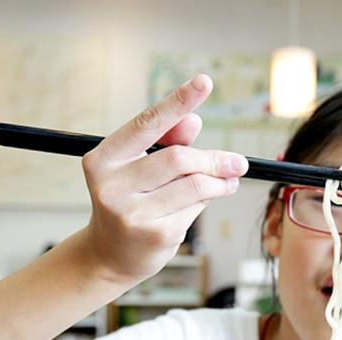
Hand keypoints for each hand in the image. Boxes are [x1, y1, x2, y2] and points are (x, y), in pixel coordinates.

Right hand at [80, 74, 247, 283]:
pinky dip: (205, 203)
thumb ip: (167, 142)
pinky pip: (194, 210)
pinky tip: (204, 204)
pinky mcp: (155, 235)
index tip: (204, 82)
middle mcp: (111, 185)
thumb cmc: (130, 201)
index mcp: (103, 159)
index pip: (147, 124)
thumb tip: (194, 120)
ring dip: (219, 182)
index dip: (178, 102)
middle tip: (238, 163)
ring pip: (194, 185)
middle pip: (179, 158)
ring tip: (229, 181)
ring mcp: (131, 213)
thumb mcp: (140, 167)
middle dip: (214, 159)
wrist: (111, 255)